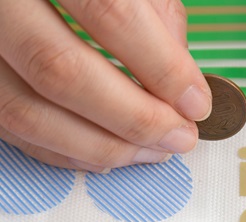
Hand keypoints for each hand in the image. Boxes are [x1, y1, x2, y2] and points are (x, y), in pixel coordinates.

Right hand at [0, 0, 209, 172]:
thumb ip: (155, 15)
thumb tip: (181, 80)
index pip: (110, 12)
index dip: (160, 65)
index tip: (195, 103)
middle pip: (62, 71)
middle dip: (134, 118)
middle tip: (179, 137)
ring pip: (26, 110)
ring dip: (100, 145)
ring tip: (152, 152)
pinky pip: (8, 125)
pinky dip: (62, 150)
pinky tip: (106, 153)